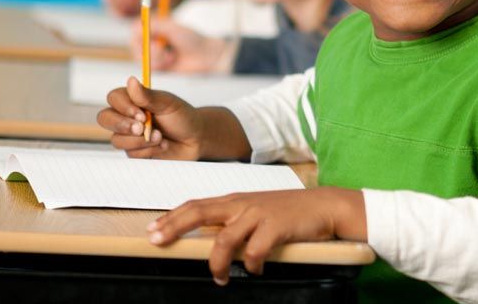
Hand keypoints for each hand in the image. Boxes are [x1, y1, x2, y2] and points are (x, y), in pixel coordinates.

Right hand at [96, 76, 205, 158]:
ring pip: (117, 140)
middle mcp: (126, 117)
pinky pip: (131, 154)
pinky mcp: (134, 151)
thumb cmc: (182, 117)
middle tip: (142, 128)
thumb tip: (131, 80)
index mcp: (133, 100)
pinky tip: (162, 146)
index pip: (113, 98)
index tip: (142, 114)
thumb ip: (148, 95)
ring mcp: (128, 135)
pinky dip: (148, 150)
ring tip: (160, 137)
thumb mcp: (168, 104)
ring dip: (141, 140)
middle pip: (105, 118)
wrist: (196, 139)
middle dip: (123, 125)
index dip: (123, 106)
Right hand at [134, 17, 228, 72]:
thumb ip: (155, 25)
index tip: (149, 38)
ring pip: (141, 58)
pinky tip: (172, 61)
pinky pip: (149, 67)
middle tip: (161, 48)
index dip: (139, 35)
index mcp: (155, 28)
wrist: (206, 56)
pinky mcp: (158, 67)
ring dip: (156, 57)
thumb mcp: (173, 29)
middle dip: (148, 48)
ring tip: (172, 56)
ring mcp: (153, 54)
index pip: (135, 29)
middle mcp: (151, 40)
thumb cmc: (192, 39)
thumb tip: (137, 26)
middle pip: (135, 45)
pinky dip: (160, 64)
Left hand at [148, 187, 366, 284]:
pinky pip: (254, 250)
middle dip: (174, 226)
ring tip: (219, 277)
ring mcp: (258, 213)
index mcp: (236, 200)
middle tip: (157, 240)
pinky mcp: (276, 225)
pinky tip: (255, 269)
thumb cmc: (291, 211)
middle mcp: (243, 204)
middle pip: (199, 212)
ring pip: (224, 239)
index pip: (196, 205)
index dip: (172, 217)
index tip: (153, 229)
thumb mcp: (258, 210)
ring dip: (217, 263)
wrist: (325, 205)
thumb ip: (234, 219)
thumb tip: (210, 238)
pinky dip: (251, 264)